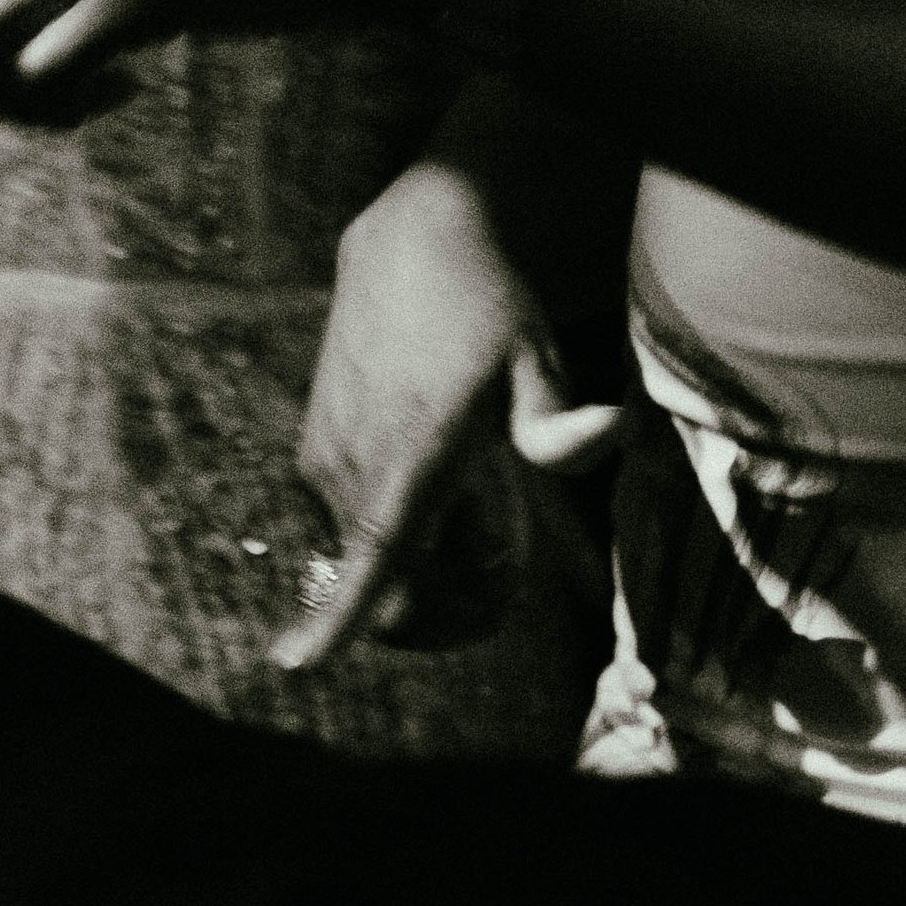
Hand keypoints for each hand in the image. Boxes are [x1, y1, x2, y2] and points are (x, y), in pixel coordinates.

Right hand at [270, 159, 620, 671]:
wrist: (409, 240)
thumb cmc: (485, 304)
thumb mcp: (535, 356)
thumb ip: (559, 422)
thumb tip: (613, 437)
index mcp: (410, 455)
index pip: (367, 554)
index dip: (330, 619)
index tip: (292, 664)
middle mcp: (354, 463)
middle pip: (387, 587)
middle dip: (439, 603)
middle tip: (500, 557)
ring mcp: (325, 456)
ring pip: (364, 555)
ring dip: (416, 563)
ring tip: (476, 502)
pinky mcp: (313, 447)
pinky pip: (349, 521)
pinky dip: (390, 530)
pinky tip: (435, 480)